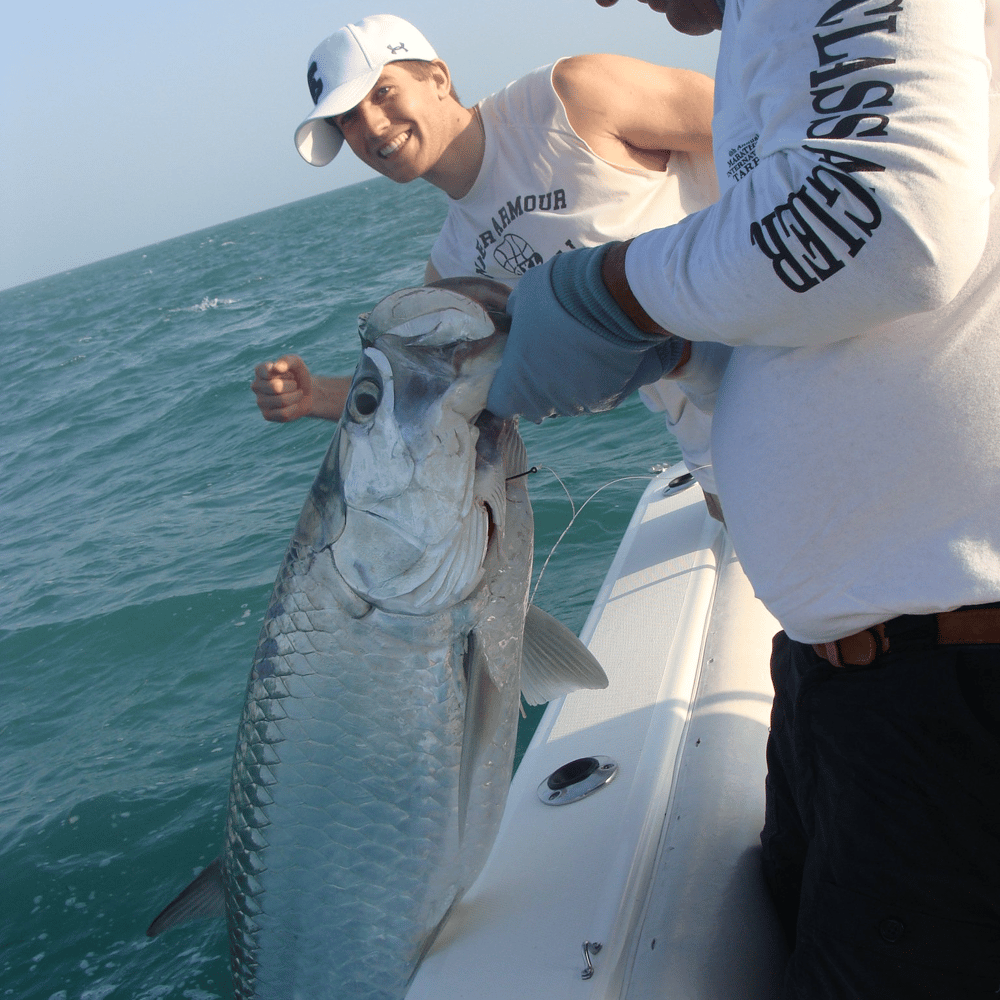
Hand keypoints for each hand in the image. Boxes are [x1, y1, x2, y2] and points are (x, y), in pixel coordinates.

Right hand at [252, 354, 312, 422]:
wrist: (307, 393)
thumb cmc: (298, 376)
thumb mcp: (296, 363)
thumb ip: (287, 360)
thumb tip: (276, 368)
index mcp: (259, 371)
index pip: (266, 371)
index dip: (285, 373)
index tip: (289, 373)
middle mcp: (256, 386)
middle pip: (276, 387)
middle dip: (292, 385)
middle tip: (294, 385)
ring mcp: (260, 402)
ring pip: (282, 401)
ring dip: (295, 396)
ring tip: (296, 394)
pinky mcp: (266, 415)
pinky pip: (284, 414)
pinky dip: (294, 408)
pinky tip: (294, 405)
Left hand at [486, 246, 684, 421]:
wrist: (619, 295)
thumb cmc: (562, 291)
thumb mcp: (524, 295)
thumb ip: (516, 317)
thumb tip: (516, 320)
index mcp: (518, 382)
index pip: (499, 403)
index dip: (503, 389)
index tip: (510, 373)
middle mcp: (547, 401)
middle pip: (536, 406)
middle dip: (538, 386)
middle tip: (548, 356)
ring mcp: (581, 404)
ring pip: (567, 403)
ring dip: (567, 385)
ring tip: (577, 354)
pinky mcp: (610, 400)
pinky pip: (595, 397)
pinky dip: (594, 383)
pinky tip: (599, 358)